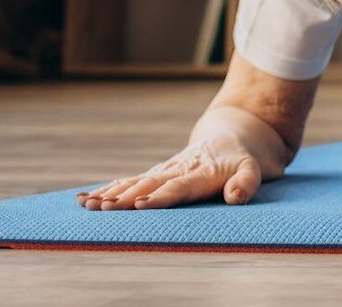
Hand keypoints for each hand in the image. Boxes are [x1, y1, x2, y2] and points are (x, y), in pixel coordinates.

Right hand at [76, 136, 263, 210]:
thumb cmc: (245, 158)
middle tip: (102, 208)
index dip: (161, 197)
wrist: (235, 134)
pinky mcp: (156, 174)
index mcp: (202, 172)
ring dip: (111, 193)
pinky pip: (130, 181)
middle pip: (149, 184)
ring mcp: (165, 170)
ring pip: (135, 182)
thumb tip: (235, 197)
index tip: (141, 205)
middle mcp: (179, 170)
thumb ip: (247, 182)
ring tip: (87, 204)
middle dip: (126, 197)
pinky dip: (109, 189)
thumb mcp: (256, 169)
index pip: (180, 187)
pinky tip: (85, 199)